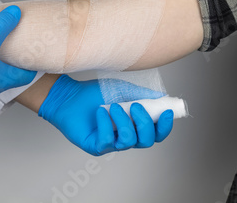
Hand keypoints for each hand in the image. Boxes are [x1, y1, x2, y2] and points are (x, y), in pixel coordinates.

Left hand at [38, 75, 172, 155]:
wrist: (69, 95)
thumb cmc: (94, 94)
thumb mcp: (123, 90)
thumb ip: (143, 96)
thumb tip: (163, 98)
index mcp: (133, 125)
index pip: (155, 133)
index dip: (164, 126)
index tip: (166, 112)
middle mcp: (124, 137)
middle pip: (146, 141)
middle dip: (144, 123)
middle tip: (134, 106)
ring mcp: (110, 144)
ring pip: (128, 142)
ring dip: (123, 122)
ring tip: (112, 106)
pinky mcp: (95, 146)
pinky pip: (107, 141)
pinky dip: (105, 124)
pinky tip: (99, 111)